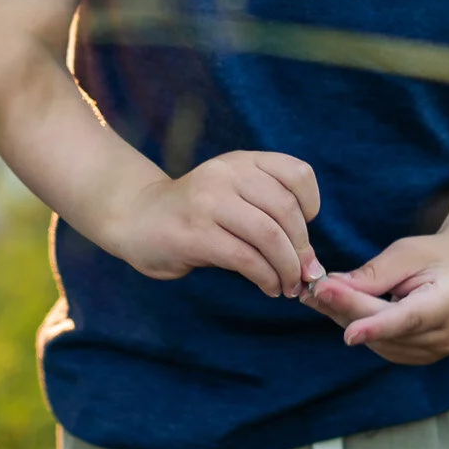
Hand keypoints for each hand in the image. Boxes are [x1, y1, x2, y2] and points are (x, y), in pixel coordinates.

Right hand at [113, 151, 321, 296]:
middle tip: (305, 273)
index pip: (297, 173)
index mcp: (241, 161)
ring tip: (289, 285)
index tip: (305, 232)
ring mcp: (208, 202)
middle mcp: (225, 174)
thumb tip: (310, 257)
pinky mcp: (194, 233)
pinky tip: (268, 287)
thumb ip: (268, 210)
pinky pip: (244, 258)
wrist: (137, 218)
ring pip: (268, 235)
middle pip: (286, 210)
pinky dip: (265, 278)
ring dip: (287, 267)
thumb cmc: (195, 213)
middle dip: (302, 249)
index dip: (311, 205)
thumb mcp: (232, 194)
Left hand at [303, 234, 448, 363]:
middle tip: (313, 291)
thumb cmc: (433, 257)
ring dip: (347, 319)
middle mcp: (448, 334)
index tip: (348, 334)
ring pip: (381, 342)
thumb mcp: (406, 253)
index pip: (410, 319)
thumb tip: (333, 289)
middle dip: (348, 310)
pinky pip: (384, 346)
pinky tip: (339, 310)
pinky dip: (360, 328)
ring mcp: (437, 351)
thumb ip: (373, 274)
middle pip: (388, 328)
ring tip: (319, 296)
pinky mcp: (422, 357)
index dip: (378, 327)